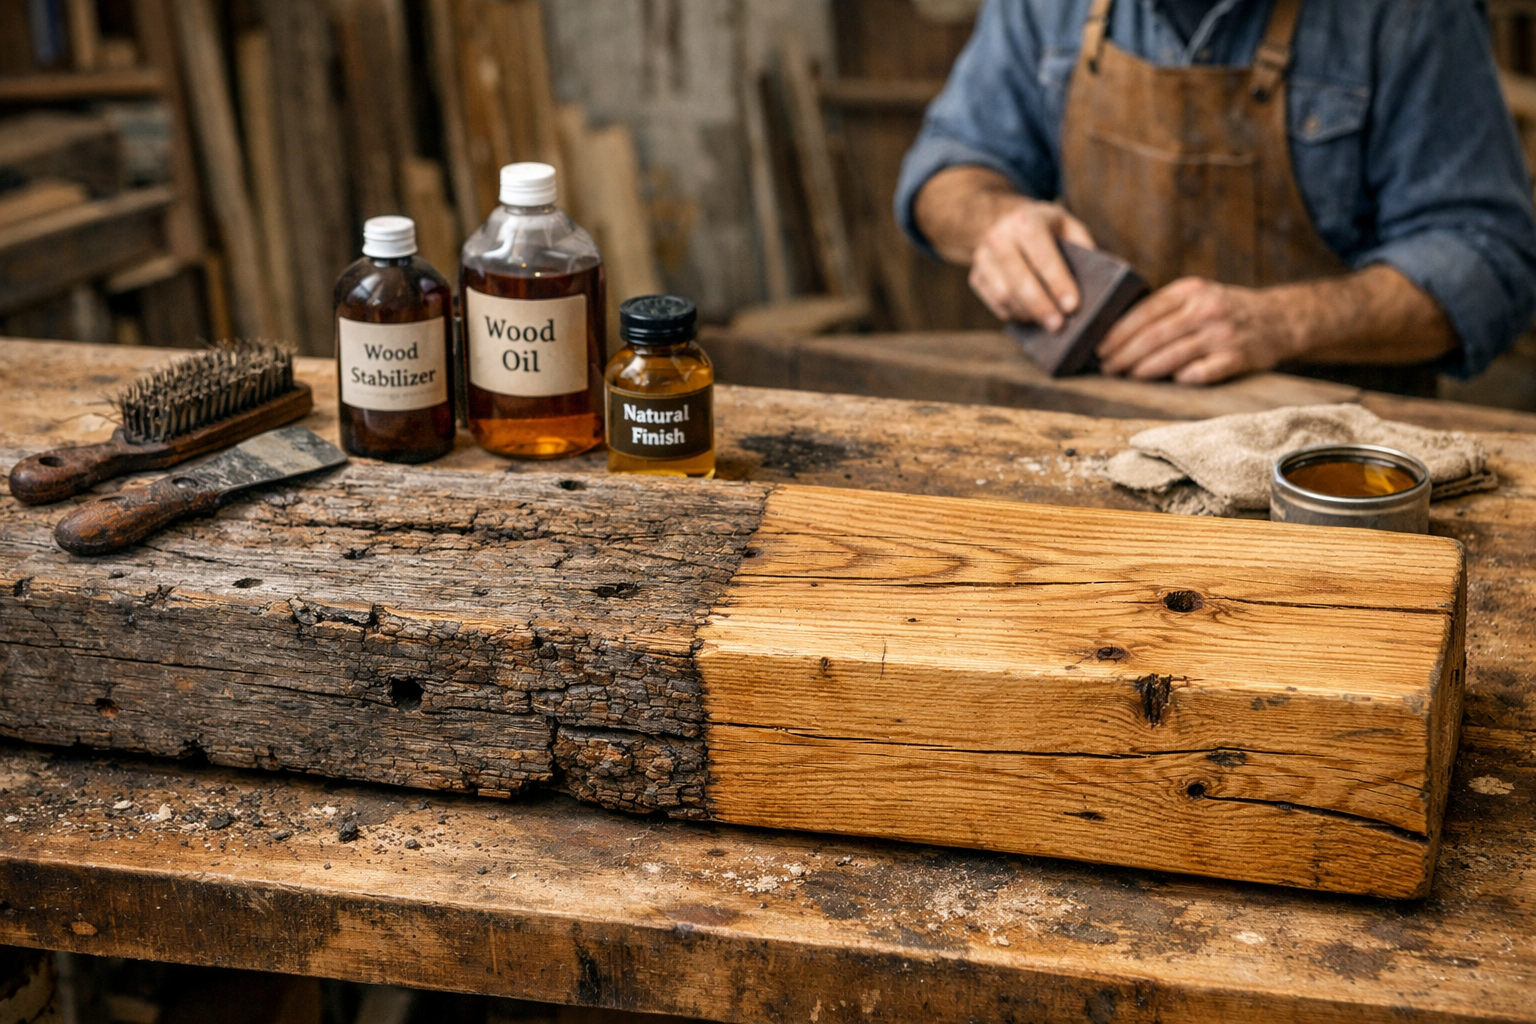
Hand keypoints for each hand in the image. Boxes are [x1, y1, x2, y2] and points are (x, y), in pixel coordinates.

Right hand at [968, 200, 1095, 330]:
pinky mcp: (975, 276)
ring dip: (1028, 313)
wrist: (1007, 220)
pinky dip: (1014, 314)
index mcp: (1026, 220)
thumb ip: (1083, 249)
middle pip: (1020, 280)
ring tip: (1048, 322)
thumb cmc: (1048, 228)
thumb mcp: (1069, 227)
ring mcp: (983, 257)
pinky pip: (994, 303)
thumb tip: (1097, 284)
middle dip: (1041, 306)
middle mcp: (999, 236)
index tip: (1073, 307)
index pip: (1042, 256)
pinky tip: (1031, 316)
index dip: (1058, 283)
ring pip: (1004, 295)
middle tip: (1059, 326)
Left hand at [1096, 277, 1300, 384]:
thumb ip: (1165, 307)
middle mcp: (1206, 310)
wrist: (1280, 318)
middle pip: (1154, 336)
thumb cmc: (1226, 309)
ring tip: (1127, 376)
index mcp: (1191, 291)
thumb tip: (1117, 333)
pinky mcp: (1237, 358)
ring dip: (1144, 369)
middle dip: (1124, 354)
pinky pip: (1202, 372)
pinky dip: (1183, 378)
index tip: (1099, 347)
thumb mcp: (1198, 294)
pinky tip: (1169, 381)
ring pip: (1173, 355)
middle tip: (1107, 367)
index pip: (1145, 312)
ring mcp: (1222, 334)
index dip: (1118, 332)